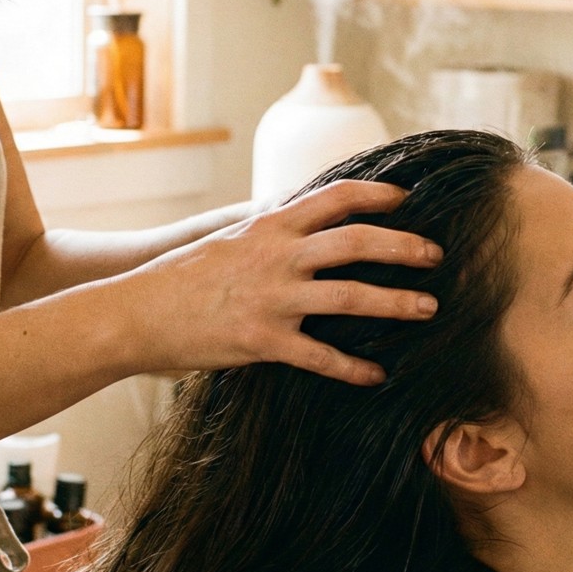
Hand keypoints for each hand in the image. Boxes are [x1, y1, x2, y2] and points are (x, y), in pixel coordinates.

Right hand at [125, 180, 441, 384]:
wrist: (136, 313)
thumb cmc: (182, 275)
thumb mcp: (229, 237)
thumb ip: (270, 228)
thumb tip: (303, 211)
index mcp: (271, 225)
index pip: (336, 197)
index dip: (377, 195)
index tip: (407, 199)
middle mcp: (278, 256)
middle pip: (358, 243)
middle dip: (404, 247)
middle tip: (436, 256)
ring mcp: (273, 298)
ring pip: (352, 297)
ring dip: (397, 303)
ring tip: (428, 308)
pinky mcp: (263, 340)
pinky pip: (321, 357)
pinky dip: (354, 369)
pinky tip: (376, 376)